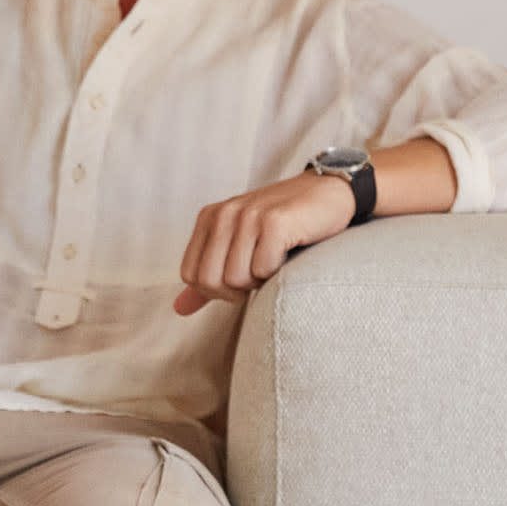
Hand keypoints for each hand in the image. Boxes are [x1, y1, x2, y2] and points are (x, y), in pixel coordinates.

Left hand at [174, 171, 355, 315]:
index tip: (244, 277)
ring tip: (277, 259)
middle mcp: (224, 214)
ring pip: (237, 279)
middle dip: (238, 290)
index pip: (192, 276)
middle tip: (262, 272)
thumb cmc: (285, 228)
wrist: (327, 196)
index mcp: (210, 218)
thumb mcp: (240, 248)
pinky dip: (280, 272)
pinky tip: (291, 252)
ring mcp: (249, 216)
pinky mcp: (274, 222)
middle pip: (212, 282)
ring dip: (263, 281)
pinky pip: (264, 270)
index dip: (217, 290)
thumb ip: (209, 277)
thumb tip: (178, 309)